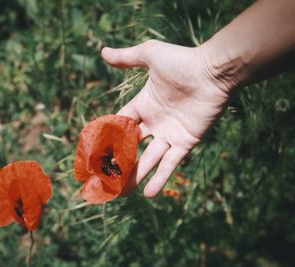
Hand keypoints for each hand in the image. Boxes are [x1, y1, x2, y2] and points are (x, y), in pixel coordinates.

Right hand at [102, 40, 230, 197]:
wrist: (214, 71)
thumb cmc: (183, 61)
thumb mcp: (150, 55)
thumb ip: (127, 57)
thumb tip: (103, 52)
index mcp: (143, 104)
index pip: (120, 124)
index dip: (107, 137)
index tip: (94, 152)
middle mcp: (155, 122)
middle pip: (131, 146)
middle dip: (118, 162)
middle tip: (105, 177)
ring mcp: (169, 134)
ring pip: (148, 159)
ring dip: (135, 176)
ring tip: (121, 193)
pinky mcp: (185, 142)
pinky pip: (170, 164)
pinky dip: (161, 179)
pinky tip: (149, 194)